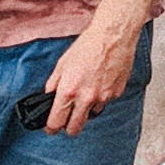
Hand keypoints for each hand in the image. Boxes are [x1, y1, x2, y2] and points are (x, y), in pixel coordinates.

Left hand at [35, 14, 140, 135]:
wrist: (113, 35)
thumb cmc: (88, 45)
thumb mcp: (62, 63)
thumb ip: (53, 84)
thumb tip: (48, 98)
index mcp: (69, 90)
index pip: (56, 123)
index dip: (51, 128)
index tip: (51, 127)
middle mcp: (86, 98)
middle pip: (74, 129)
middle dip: (68, 127)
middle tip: (67, 118)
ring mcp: (103, 97)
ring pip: (91, 116)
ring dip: (87, 110)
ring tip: (87, 91)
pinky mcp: (116, 94)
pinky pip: (105, 103)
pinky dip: (101, 98)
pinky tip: (100, 82)